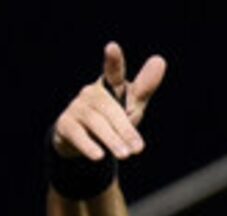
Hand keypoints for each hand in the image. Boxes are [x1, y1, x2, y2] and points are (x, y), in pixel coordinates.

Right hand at [52, 42, 165, 161]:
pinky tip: (99, 156)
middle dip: (124, 129)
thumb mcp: (131, 103)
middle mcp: (91, 94)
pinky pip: (77, 135)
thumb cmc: (113, 117)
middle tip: (138, 149)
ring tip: (125, 155)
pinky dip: (88, 146)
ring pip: (96, 123)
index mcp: (109, 86)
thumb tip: (160, 59)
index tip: (111, 47)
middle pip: (110, 110)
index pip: (113, 73)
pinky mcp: (66, 125)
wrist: (82, 139)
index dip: (112, 61)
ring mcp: (77, 108)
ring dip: (111, 139)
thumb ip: (145, 86)